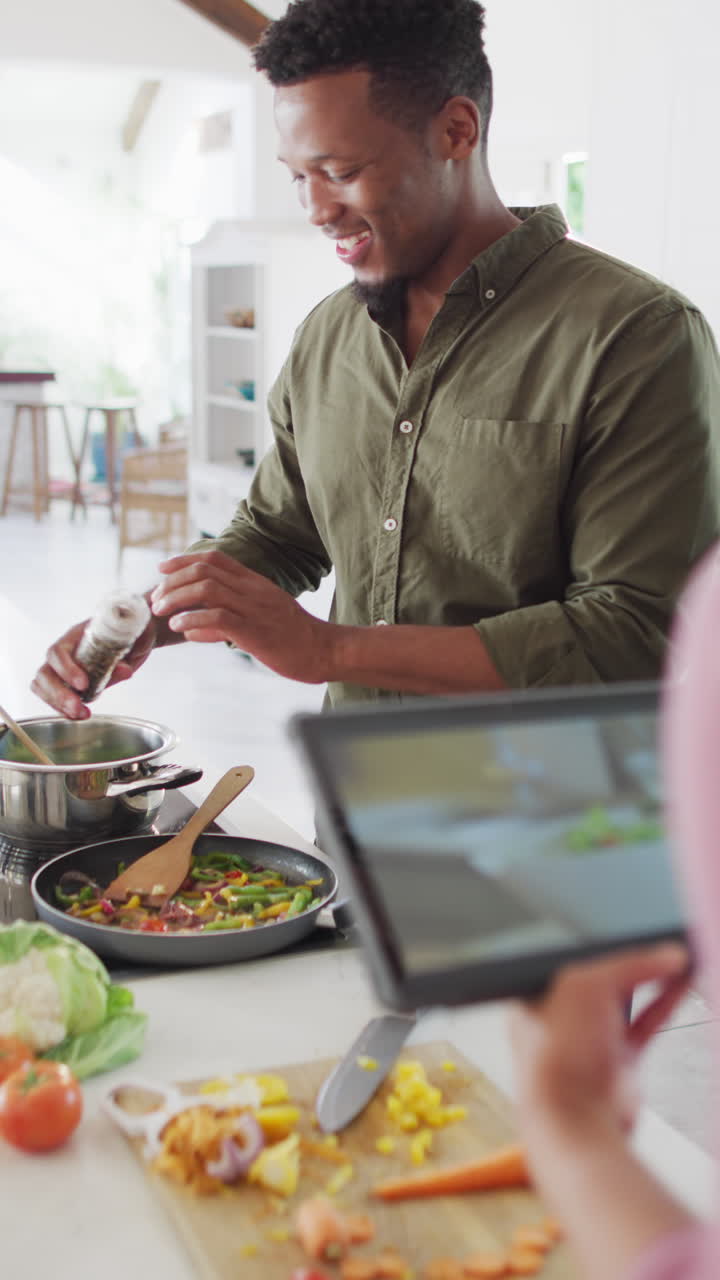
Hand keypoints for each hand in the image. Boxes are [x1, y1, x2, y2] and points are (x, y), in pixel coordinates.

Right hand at [31, 614, 158, 719]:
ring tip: (80, 713)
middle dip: (59, 693)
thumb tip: (124, 670)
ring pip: (44, 686)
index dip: (66, 669)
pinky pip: (54, 698)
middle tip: (77, 706)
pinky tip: (80, 715)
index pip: (59, 651)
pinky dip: (64, 710)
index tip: (83, 685)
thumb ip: (129, 652)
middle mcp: (66, 652)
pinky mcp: (69, 683)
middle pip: (45, 673)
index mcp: (77, 636)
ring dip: (59, 704)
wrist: (134, 639)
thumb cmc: (129, 634)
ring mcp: (64, 668)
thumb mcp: (134, 639)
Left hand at [150, 550, 334, 683]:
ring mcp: (254, 608)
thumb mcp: (259, 621)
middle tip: (156, 599)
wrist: (325, 651)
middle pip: (204, 570)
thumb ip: (224, 622)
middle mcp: (253, 590)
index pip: (215, 559)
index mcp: (255, 583)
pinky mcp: (255, 630)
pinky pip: (218, 617)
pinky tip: (180, 627)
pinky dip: (193, 619)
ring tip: (162, 612)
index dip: (183, 560)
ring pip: (207, 589)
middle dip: (172, 581)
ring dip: (177, 598)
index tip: (162, 569)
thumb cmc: (293, 639)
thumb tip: (192, 629)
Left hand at [509, 944, 689, 1155]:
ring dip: (656, 978)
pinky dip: (666, 1002)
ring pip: (630, 997)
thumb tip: (665, 955)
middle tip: (662, 940)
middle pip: (604, 977)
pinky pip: (647, 1021)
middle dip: (634, 960)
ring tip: (680, 955)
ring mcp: (591, 1040)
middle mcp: (562, 1016)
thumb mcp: (586, 988)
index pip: (574, 958)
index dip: (602, 943)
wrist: (578, 1123)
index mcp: (537, 995)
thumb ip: (628, 966)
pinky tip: (683, 981)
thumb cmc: (559, 1059)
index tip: (632, 929)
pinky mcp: (619, 1060)